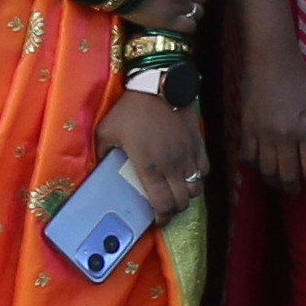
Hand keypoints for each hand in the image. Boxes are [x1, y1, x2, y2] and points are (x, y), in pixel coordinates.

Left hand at [96, 86, 205, 220]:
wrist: (159, 84)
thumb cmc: (131, 109)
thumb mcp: (106, 131)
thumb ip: (103, 152)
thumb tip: (101, 165)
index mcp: (149, 167)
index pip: (162, 204)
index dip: (162, 218)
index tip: (157, 220)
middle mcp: (172, 166)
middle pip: (183, 201)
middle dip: (175, 210)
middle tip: (166, 208)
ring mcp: (188, 155)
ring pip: (196, 188)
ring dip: (188, 195)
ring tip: (177, 192)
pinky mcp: (198, 143)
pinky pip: (204, 169)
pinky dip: (198, 177)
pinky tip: (189, 173)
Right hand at [224, 44, 305, 191]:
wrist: (270, 61)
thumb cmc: (299, 80)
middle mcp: (286, 137)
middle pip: (288, 175)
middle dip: (293, 188)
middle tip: (295, 191)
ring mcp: (263, 135)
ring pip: (267, 171)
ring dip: (274, 181)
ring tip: (279, 182)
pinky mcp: (246, 129)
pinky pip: (248, 158)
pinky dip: (254, 166)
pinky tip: (259, 166)